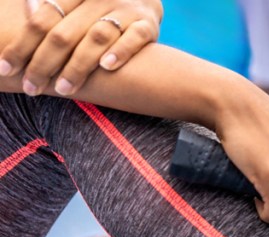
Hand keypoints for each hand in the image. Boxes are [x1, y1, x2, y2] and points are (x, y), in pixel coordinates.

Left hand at [0, 0, 162, 95]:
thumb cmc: (101, 8)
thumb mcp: (75, 4)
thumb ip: (50, 8)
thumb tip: (26, 10)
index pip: (41, 20)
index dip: (22, 45)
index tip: (6, 69)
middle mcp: (98, 0)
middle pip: (64, 33)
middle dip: (44, 63)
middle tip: (32, 88)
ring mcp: (125, 10)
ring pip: (96, 37)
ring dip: (78, 65)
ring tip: (64, 89)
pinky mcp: (148, 24)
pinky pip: (135, 37)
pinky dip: (120, 51)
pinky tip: (106, 66)